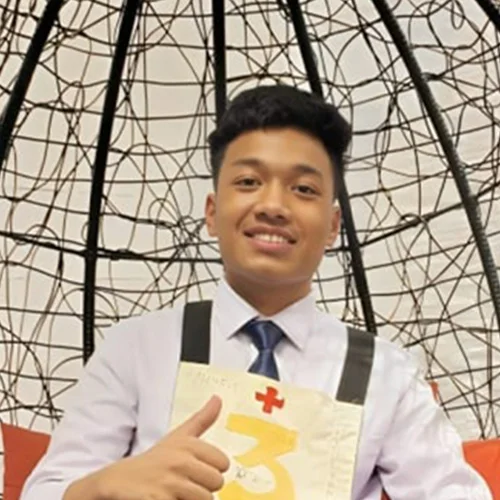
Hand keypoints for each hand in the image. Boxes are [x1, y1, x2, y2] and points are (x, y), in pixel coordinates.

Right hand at [66, 396, 229, 499]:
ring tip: (175, 493)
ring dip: (191, 499)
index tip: (196, 470)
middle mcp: (180, 460)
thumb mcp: (178, 436)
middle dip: (203, 487)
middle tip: (183, 484)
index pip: (223, 463)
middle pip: (217, 482)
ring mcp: (169, 482)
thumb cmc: (153, 460)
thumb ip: (202, 419)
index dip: (211, 470)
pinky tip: (166, 498)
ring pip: (205, 499)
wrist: (117, 481)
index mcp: (188, 444)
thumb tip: (218, 398)